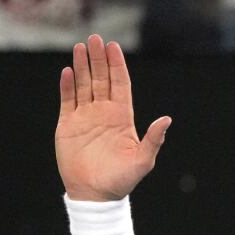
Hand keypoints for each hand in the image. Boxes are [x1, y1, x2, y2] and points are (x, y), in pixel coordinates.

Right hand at [56, 35, 170, 200]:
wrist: (96, 195)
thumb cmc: (122, 180)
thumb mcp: (143, 160)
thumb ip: (153, 139)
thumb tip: (167, 119)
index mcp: (122, 118)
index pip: (120, 84)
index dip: (117, 66)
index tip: (113, 47)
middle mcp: (104, 113)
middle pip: (101, 79)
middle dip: (98, 59)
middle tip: (95, 39)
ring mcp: (86, 117)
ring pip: (84, 85)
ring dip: (82, 67)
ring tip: (80, 47)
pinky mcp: (68, 125)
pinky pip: (68, 100)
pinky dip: (67, 86)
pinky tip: (67, 71)